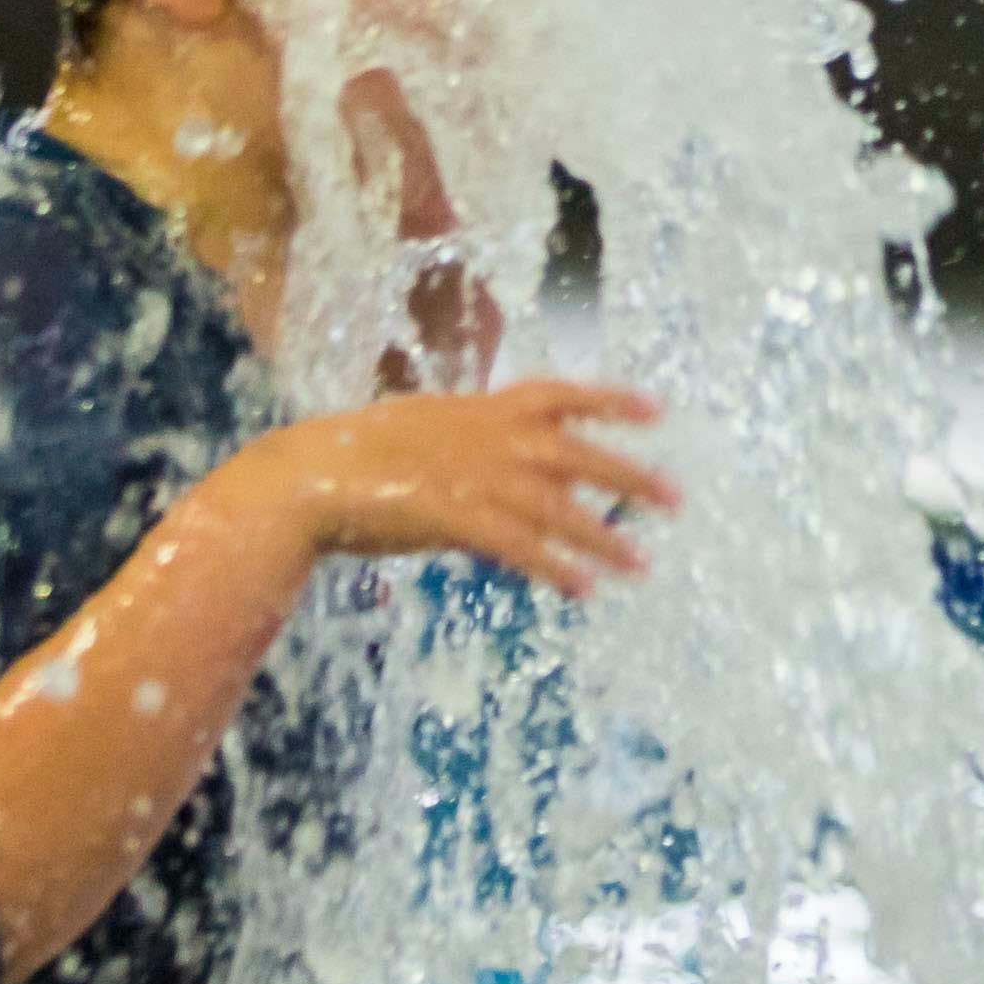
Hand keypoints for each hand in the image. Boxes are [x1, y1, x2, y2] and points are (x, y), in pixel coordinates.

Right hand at [235, 378, 678, 597]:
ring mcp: (474, 477)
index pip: (560, 394)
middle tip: (675, 499)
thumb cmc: (357, 455)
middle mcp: (488, 438)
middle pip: (577, 455)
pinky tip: (584, 588)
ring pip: (557, 509)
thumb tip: (502, 462)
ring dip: (603, 539)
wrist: (308, 476)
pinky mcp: (454, 518)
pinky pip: (518, 546)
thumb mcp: (425, 429)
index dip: (610, 401)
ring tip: (640, 566)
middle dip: (630, 477)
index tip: (656, 410)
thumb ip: (471, 440)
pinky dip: (554, 567)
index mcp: (482, 409)